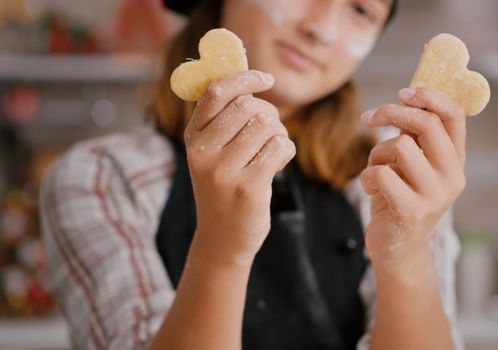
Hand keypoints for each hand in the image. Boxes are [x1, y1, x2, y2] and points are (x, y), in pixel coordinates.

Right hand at [184, 70, 295, 265]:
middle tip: (270, 134)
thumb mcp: (213, 155)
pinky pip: (280, 147)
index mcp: (193, 138)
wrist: (223, 240)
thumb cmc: (224, 190)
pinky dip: (286, 151)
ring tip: (271, 152)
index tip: (267, 79)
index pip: (217, 92)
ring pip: (268, 125)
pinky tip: (277, 166)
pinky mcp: (247, 187)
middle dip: (270, 115)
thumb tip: (252, 80)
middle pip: (250, 107)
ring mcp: (223, 171)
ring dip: (279, 135)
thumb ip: (226, 121)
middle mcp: (203, 152)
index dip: (245, 78)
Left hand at [359, 87, 465, 271]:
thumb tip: (406, 98)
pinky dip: (368, 177)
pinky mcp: (412, 211)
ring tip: (376, 173)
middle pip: (426, 124)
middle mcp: (453, 177)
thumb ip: (415, 138)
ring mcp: (435, 195)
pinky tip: (373, 192)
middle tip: (369, 117)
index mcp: (456, 161)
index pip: (454, 115)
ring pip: (399, 146)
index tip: (404, 92)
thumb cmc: (400, 199)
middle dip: (391, 113)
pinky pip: (381, 173)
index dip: (429, 96)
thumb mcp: (413, 166)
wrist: (398, 250)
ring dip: (376, 155)